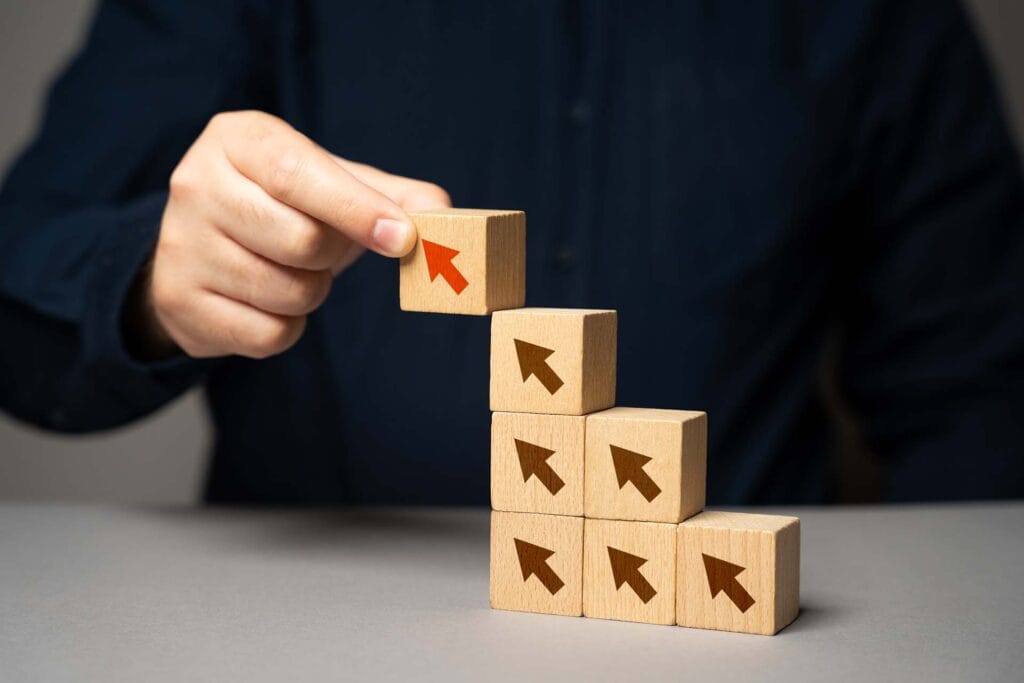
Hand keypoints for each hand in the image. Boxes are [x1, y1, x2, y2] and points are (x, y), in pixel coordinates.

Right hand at [140, 110, 449, 358]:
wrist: (202, 245)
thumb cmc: (283, 206)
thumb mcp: (331, 184)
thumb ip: (391, 195)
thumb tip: (444, 213)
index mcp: (239, 140)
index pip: (299, 174)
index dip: (357, 210)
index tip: (402, 238)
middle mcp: (197, 185)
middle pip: (301, 242)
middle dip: (331, 256)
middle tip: (320, 249)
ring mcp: (182, 246)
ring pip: (287, 293)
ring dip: (311, 293)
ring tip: (290, 270)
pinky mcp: (179, 301)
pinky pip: (268, 336)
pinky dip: (287, 327)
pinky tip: (268, 301)